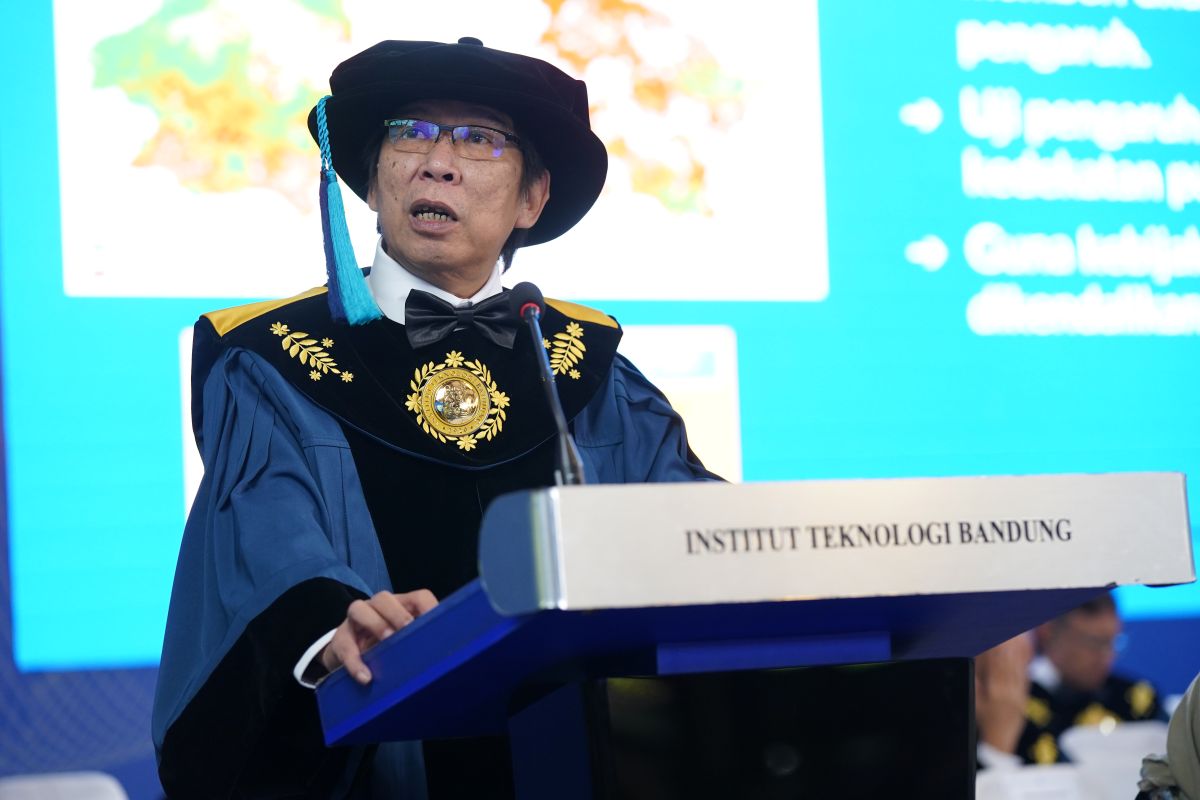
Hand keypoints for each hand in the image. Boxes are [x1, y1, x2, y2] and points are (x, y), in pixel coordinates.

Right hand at [320, 589, 437, 684]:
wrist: (350, 653)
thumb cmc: (385, 645)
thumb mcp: (403, 641)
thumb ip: (417, 641)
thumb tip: (442, 653)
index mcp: (400, 605)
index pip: (418, 597)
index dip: (428, 607)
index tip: (438, 625)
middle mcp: (377, 606)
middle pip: (385, 598)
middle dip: (398, 613)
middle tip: (408, 628)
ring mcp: (356, 619)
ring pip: (360, 609)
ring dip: (375, 624)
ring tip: (386, 640)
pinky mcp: (340, 638)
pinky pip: (345, 646)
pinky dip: (355, 662)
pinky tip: (365, 677)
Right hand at [975, 632, 1033, 753]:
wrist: (999, 739)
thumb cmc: (982, 719)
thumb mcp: (974, 701)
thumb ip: (973, 681)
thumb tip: (970, 660)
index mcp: (992, 691)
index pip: (994, 663)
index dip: (994, 647)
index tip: (994, 634)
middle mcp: (1006, 691)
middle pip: (1007, 662)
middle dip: (1007, 644)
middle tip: (1007, 628)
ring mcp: (1016, 694)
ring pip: (1017, 667)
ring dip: (1017, 649)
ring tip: (1016, 633)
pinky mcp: (1023, 696)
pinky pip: (1024, 676)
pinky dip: (1024, 662)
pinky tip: (1025, 650)